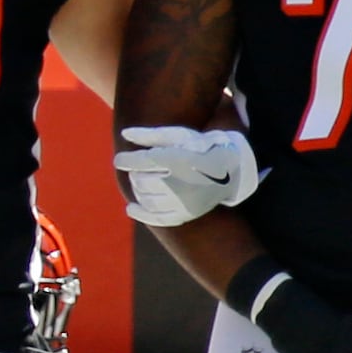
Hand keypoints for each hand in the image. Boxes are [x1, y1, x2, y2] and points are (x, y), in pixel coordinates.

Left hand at [117, 124, 262, 225]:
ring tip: (140, 181)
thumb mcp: (181, 136)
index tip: (120, 159)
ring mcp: (184, 202)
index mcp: (179, 160)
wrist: (232, 169)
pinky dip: (141, 214)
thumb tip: (124, 134)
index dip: (126, 160)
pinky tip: (131, 208)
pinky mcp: (187, 214)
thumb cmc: (202, 148)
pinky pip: (157, 218)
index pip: (142, 162)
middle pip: (141, 180)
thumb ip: (152, 135)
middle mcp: (181, 183)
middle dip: (135, 173)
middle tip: (138, 169)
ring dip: (138, 190)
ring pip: (147, 198)